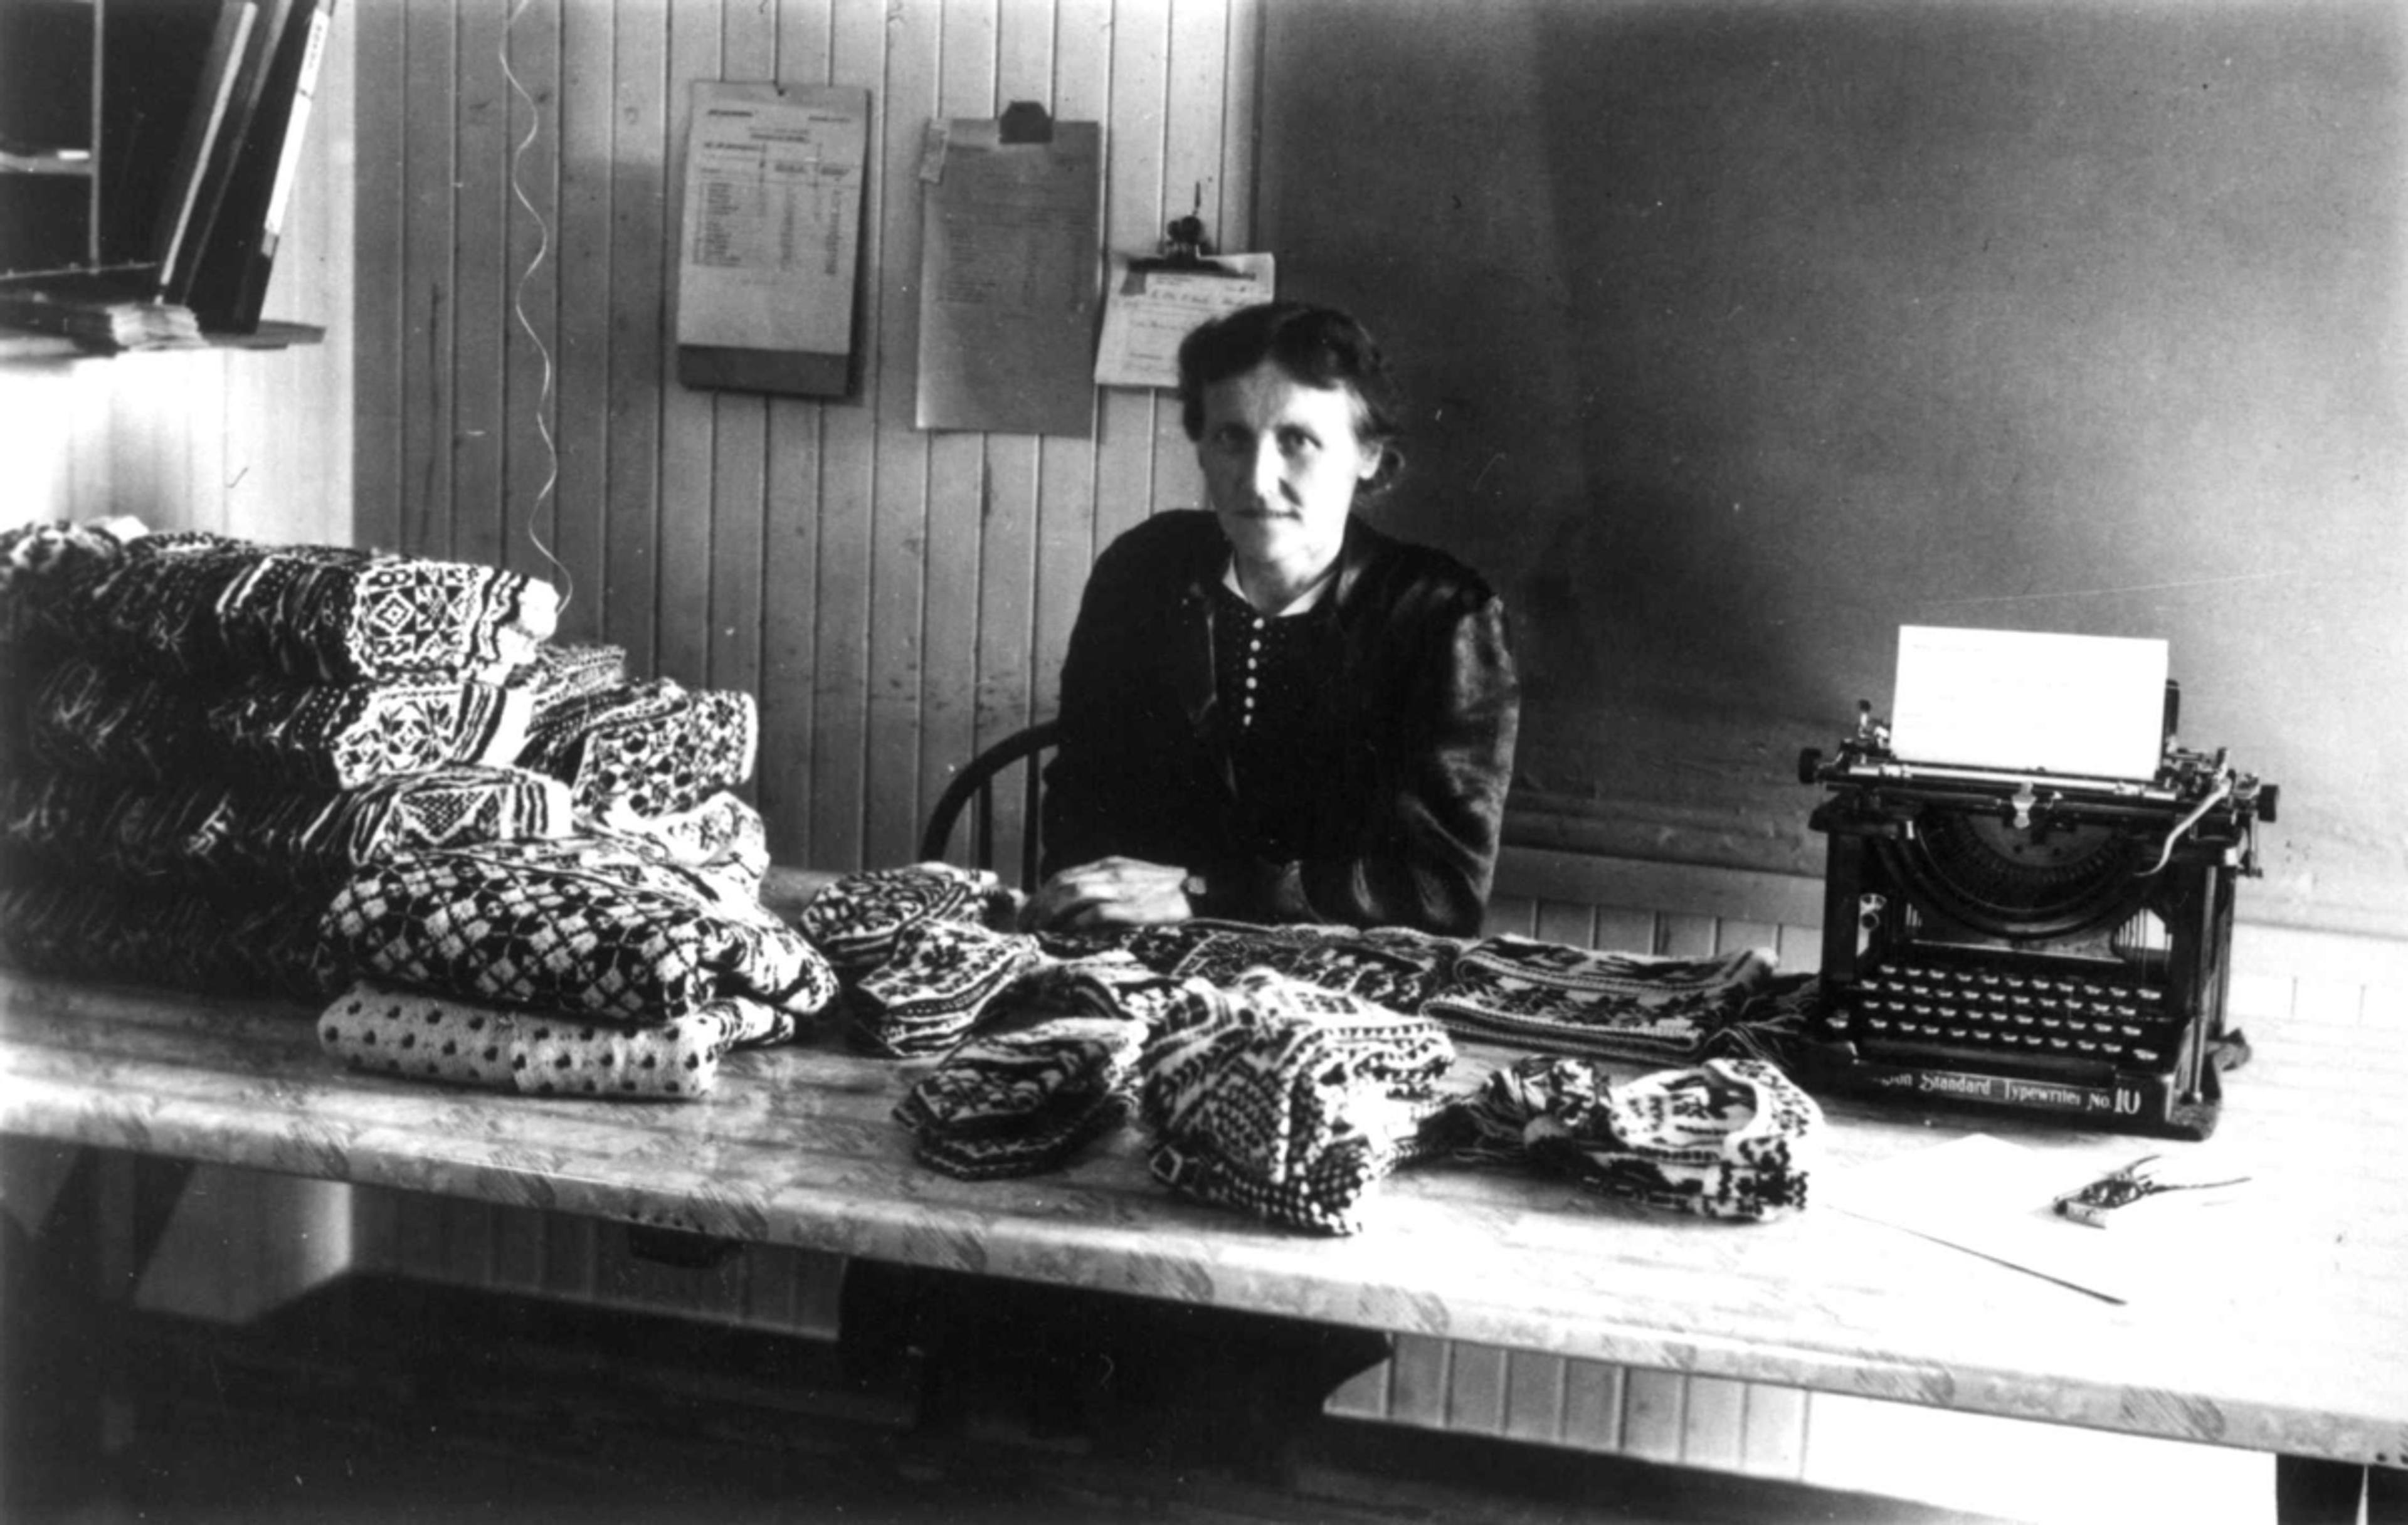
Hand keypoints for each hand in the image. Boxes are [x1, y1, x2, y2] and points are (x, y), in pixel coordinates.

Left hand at [1020, 856, 1194, 930]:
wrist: (1209, 892)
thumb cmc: (1171, 895)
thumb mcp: (1134, 883)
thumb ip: (1107, 891)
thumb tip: (1075, 914)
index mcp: (1111, 866)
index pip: (1063, 876)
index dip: (1040, 897)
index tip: (1027, 918)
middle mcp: (1113, 873)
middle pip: (1061, 884)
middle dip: (1038, 907)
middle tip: (1025, 930)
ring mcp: (1125, 889)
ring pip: (1073, 894)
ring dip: (1051, 915)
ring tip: (1039, 935)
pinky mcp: (1138, 909)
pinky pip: (1098, 912)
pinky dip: (1078, 923)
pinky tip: (1067, 937)